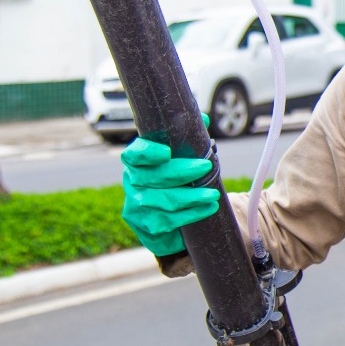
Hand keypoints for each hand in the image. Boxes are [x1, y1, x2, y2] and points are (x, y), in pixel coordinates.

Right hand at [120, 137, 219, 255]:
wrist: (164, 220)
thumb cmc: (171, 181)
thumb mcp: (176, 159)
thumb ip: (186, 139)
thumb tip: (205, 120)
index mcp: (135, 162)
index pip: (134, 155)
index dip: (148, 153)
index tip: (167, 151)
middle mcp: (131, 183)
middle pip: (155, 177)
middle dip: (183, 172)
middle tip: (205, 166)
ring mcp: (136, 206)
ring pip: (165, 200)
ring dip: (192, 197)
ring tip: (213, 194)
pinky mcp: (146, 225)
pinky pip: (170, 220)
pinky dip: (192, 213)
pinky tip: (208, 207)